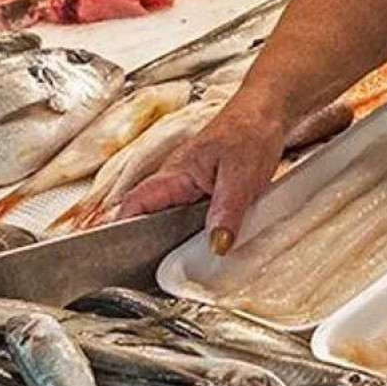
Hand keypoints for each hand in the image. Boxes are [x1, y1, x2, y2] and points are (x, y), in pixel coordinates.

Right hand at [115, 95, 287, 254]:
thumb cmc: (250, 131)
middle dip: (144, 243)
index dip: (122, 228)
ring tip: (170, 267)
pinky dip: (190, 233)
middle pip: (148, 216)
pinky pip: (189, 217)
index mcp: (175, 174)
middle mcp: (176, 181)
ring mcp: (189, 187)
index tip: (120, 254)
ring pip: (169, 219)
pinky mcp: (204, 192)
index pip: (135, 202)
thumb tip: (217, 245)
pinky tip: (199, 248)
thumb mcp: (241, 176)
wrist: (267, 113)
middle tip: (148, 272)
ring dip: (169, 240)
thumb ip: (227, 212)